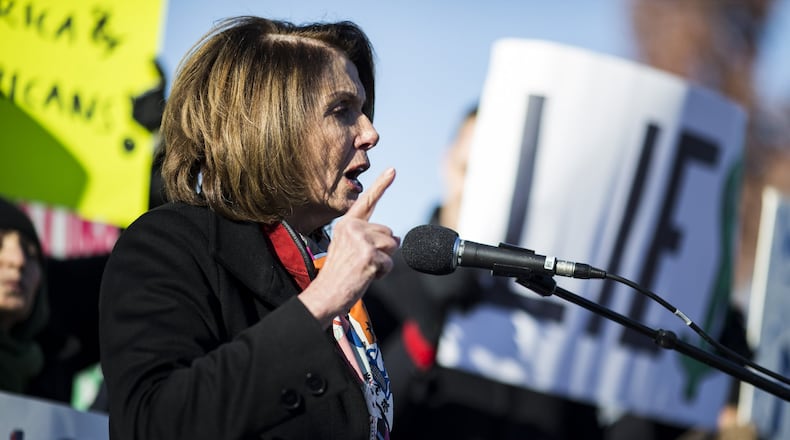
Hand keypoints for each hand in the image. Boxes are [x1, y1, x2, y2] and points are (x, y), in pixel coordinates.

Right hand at [300, 168, 399, 326]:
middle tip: (361, 263)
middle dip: (382, 250)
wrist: (325, 294)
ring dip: (383, 262)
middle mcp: (352, 228)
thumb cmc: (338, 275)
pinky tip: (365, 276)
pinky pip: (389, 263)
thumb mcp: (349, 250)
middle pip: (388, 233)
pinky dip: (382, 273)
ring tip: (363, 269)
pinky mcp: (369, 255)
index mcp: (346, 224)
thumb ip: (370, 238)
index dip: (381, 185)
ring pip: (392, 246)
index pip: (366, 202)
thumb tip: (397, 239)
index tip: (392, 170)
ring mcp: (360, 240)